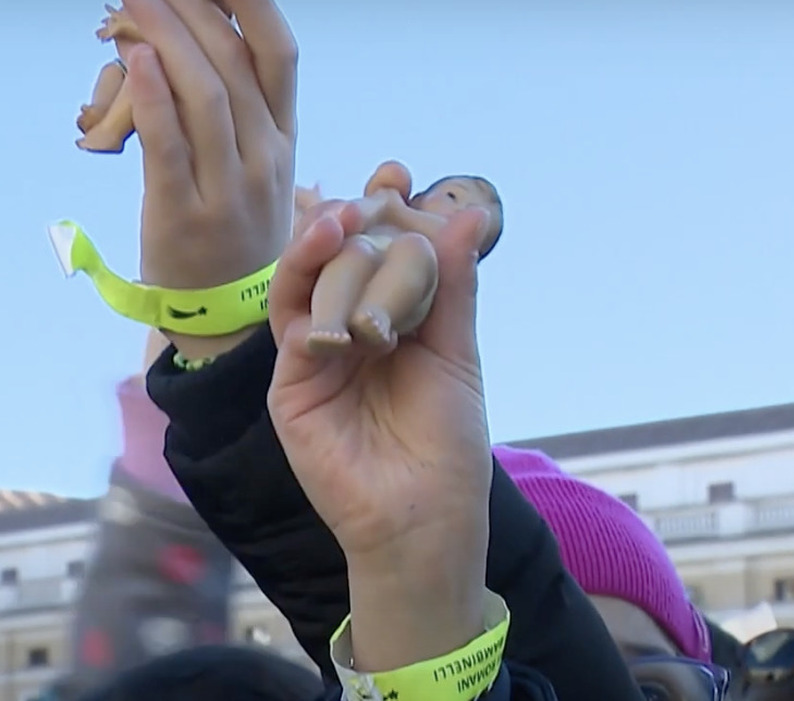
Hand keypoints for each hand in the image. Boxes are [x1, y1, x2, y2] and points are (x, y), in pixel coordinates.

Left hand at [123, 0, 296, 355]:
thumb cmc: (238, 232)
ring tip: (135, 2)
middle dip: (193, 9)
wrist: (231, 313)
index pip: (279, 57)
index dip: (256, 5)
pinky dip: (153, 97)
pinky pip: (171, 145)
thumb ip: (239, 113)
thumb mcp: (259, 170)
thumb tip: (190, 45)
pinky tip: (135, 59)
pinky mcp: (185, 212)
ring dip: (167, 38)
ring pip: (206, 96)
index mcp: (284, 139)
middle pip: (234, 64)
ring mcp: (230, 187)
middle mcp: (265, 157)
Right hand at [267, 161, 492, 665]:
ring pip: (310, 281)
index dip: (388, 213)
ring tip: (345, 215)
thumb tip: (471, 212)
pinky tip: (329, 253)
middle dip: (358, 218)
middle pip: (342, 257)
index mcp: (392, 321)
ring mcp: (316, 354)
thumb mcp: (456, 352)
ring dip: (325, 243)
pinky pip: (291, 322)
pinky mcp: (291, 383)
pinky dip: (306, 286)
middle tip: (380, 188)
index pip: (381, 253)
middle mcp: (350, 330)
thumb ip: (453, 285)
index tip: (398, 173)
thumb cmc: (448, 440)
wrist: (425, 514)